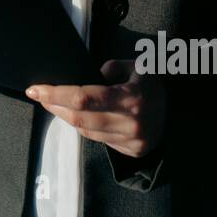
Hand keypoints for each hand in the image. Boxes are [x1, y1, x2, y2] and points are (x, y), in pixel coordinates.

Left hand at [25, 58, 167, 157]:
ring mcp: (131, 140)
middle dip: (54, 106)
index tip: (36, 89)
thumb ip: (110, 68)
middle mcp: (131, 123)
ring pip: (86, 130)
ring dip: (65, 116)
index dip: (56, 94)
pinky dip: (83, 126)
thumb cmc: (153, 84)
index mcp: (132, 97)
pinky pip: (97, 139)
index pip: (84, 98)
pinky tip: (76, 115)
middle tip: (39, 94)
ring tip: (54, 103)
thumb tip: (86, 78)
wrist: (180, 112)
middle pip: (80, 118)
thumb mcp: (137, 66)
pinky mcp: (130, 151)